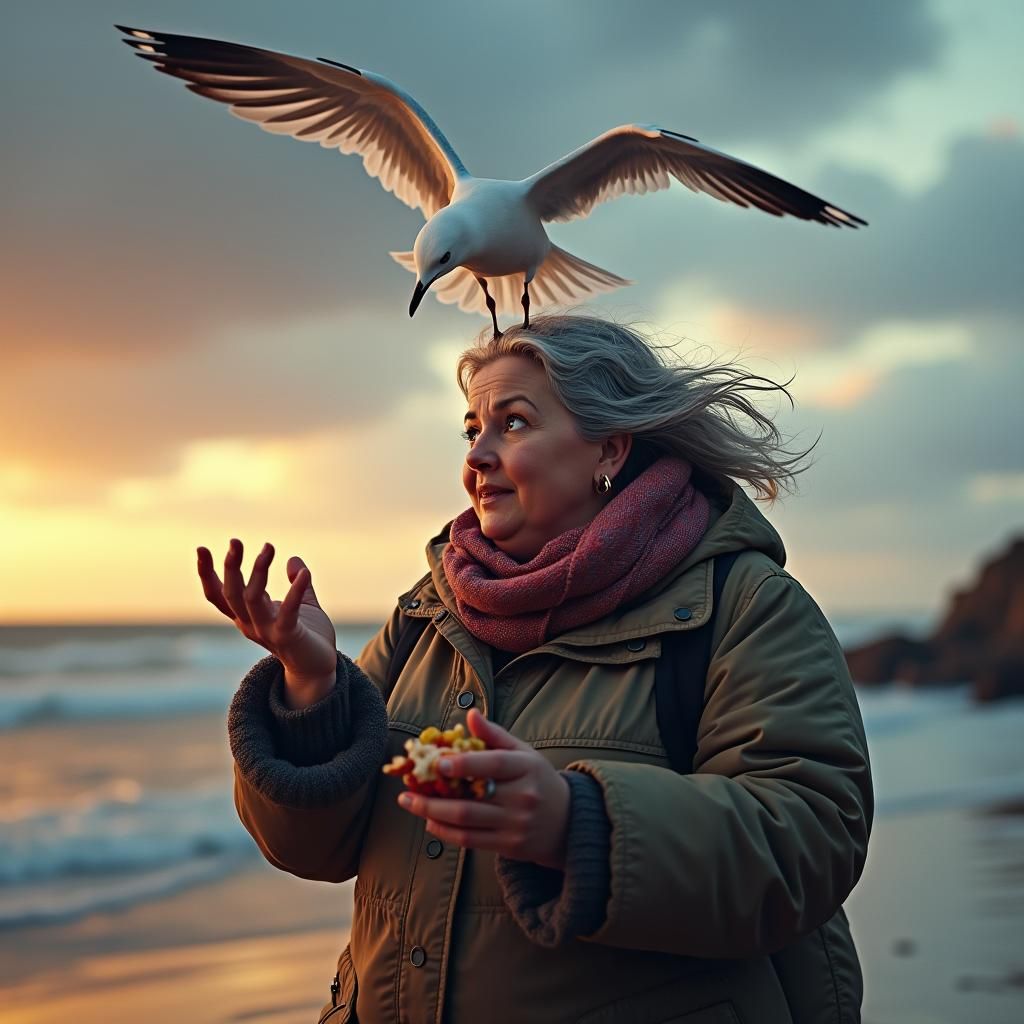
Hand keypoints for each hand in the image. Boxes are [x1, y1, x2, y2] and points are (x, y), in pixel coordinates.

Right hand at [196, 539, 336, 702]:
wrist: (318, 669)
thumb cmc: (308, 637)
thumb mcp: (301, 604)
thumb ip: (296, 582)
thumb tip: (293, 559)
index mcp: (248, 616)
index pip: (218, 595)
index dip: (207, 574)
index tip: (201, 549)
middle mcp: (251, 624)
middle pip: (231, 593)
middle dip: (231, 566)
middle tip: (235, 541)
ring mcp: (268, 631)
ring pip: (251, 598)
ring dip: (258, 571)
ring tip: (268, 547)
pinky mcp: (288, 636)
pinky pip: (287, 611)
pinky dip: (295, 590)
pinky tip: (305, 573)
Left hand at [396, 709, 570, 869]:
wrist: (567, 822)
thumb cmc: (538, 779)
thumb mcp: (523, 753)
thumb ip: (495, 735)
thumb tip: (470, 714)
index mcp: (526, 767)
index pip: (492, 764)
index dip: (464, 764)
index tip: (437, 762)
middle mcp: (522, 797)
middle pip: (472, 798)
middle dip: (434, 795)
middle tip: (407, 788)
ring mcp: (516, 824)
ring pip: (466, 821)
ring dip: (433, 813)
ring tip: (410, 802)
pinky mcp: (509, 846)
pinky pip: (470, 840)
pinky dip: (446, 832)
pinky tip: (430, 821)